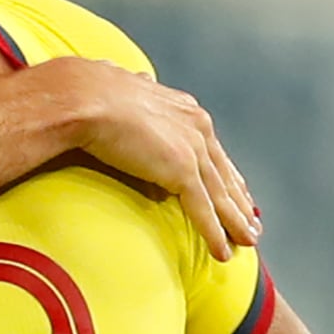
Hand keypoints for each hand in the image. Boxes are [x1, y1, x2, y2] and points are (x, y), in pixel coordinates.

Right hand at [60, 58, 258, 260]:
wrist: (82, 96)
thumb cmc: (87, 92)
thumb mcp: (120, 92)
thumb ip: (135, 94)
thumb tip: (136, 80)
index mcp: (183, 108)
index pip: (211, 148)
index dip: (224, 173)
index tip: (235, 191)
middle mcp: (196, 126)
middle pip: (223, 173)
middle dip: (238, 201)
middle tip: (251, 224)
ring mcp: (191, 148)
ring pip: (220, 195)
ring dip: (235, 223)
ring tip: (247, 242)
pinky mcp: (182, 169)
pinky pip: (203, 210)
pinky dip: (214, 234)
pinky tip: (222, 253)